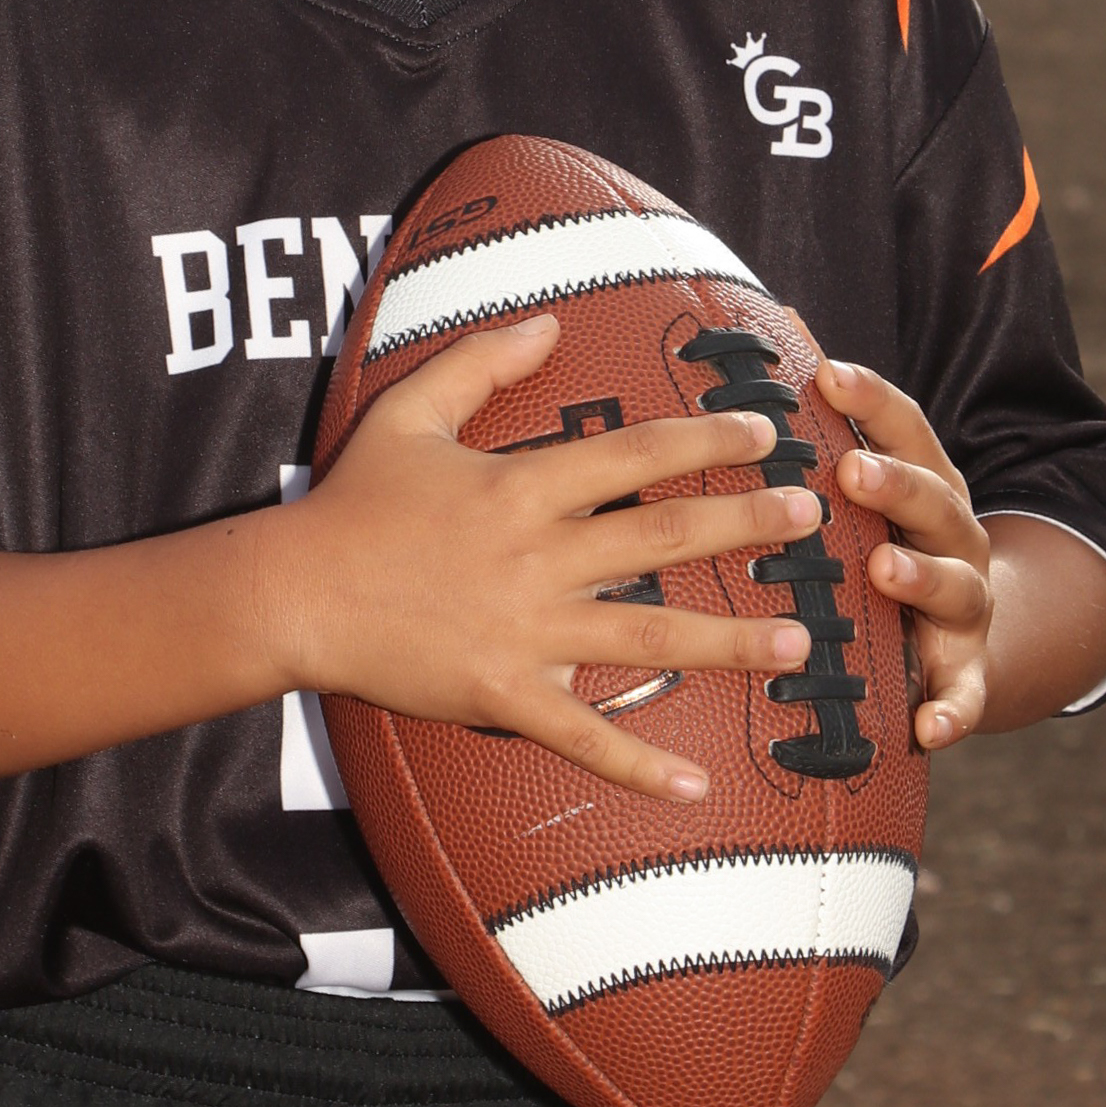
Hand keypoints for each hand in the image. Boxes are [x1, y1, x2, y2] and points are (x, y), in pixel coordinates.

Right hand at [278, 313, 822, 803]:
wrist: (294, 592)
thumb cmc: (354, 500)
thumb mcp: (411, 411)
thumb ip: (482, 361)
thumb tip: (550, 322)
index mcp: (521, 484)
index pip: (634, 453)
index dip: (705, 440)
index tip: (766, 433)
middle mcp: (537, 555)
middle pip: (662, 536)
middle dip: (745, 525)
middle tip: (811, 520)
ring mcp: (525, 630)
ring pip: (647, 633)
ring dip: (729, 640)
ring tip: (797, 642)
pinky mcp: (503, 693)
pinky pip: (583, 733)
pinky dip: (640, 762)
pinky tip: (698, 784)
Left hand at [816, 358, 990, 750]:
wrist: (968, 633)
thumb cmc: (890, 536)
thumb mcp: (870, 477)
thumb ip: (829, 415)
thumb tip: (775, 316)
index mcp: (924, 480)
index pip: (904, 429)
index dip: (869, 399)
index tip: (827, 372)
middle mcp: (952, 535)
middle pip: (934, 500)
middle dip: (895, 483)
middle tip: (852, 470)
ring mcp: (966, 605)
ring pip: (955, 586)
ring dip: (921, 577)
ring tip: (885, 570)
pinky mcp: (967, 674)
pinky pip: (966, 696)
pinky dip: (954, 710)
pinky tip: (931, 726)